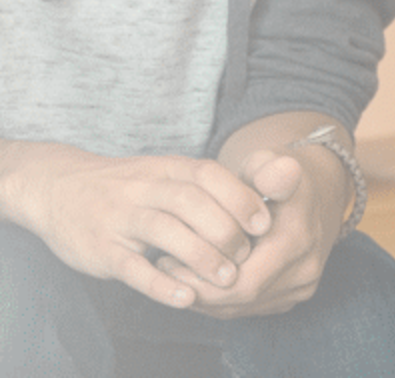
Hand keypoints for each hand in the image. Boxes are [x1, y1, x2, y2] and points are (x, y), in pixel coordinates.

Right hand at [5, 145, 268, 309]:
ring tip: (227, 278)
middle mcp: (143, 189)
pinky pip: (131, 267)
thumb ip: (205, 187)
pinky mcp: (100, 250)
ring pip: (164, 231)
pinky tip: (187, 298)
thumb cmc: (129, 186)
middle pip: (190, 202)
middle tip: (247, 256)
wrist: (57, 187)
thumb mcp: (165, 173)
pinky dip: (161, 284)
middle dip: (225, 230)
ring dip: (201, 256)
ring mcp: (119, 218)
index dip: (240, 198)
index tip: (265, 223)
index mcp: (166, 168)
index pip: (208, 175)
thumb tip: (262, 207)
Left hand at [164, 146, 346, 317]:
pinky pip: (248, 308)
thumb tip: (281, 172)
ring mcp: (300, 286)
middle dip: (197, 288)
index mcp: (298, 238)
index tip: (166, 259)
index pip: (243, 281)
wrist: (312, 195)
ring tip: (175, 271)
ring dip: (203, 295)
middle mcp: (305, 269)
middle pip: (239, 298)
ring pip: (241, 308)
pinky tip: (197, 277)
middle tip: (164, 267)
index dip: (199, 277)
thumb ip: (268, 170)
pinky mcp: (291, 296)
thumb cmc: (276, 178)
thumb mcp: (268, 164)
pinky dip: (218, 298)